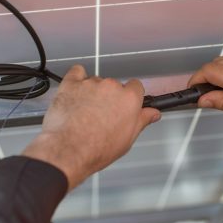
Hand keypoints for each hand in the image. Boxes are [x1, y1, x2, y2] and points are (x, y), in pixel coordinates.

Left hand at [22, 65, 160, 189]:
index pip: (136, 87)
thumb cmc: (97, 148)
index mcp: (129, 99)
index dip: (130, 97)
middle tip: (102, 115)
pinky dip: (77, 79)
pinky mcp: (71, 84)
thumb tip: (152, 114)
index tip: (124, 105)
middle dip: (109, 98)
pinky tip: (76, 92)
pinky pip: (76, 72)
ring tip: (84, 112)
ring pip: (95, 82)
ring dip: (92, 92)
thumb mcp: (127, 139)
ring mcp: (90, 83)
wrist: (69, 150)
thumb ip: (142, 120)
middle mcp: (111, 87)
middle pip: (114, 85)